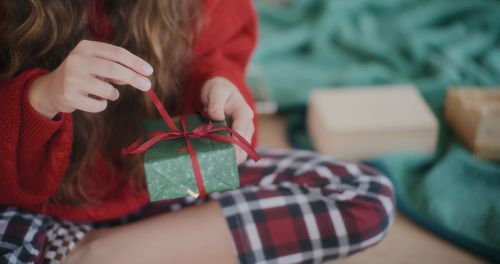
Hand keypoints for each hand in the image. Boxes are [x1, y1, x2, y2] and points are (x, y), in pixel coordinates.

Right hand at [28, 40, 153, 118]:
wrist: (52, 89)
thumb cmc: (83, 75)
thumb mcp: (98, 65)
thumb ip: (117, 69)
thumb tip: (140, 77)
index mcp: (86, 47)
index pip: (117, 53)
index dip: (135, 62)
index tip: (150, 71)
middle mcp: (77, 60)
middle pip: (114, 69)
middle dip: (134, 78)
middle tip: (148, 86)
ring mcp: (71, 78)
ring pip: (108, 90)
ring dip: (113, 94)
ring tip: (106, 92)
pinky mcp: (69, 96)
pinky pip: (99, 105)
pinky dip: (102, 105)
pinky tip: (92, 100)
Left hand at [201, 77, 254, 163]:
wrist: (219, 91)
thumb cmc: (218, 89)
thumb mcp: (216, 91)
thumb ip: (216, 103)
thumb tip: (217, 117)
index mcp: (244, 113)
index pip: (242, 131)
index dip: (235, 144)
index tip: (227, 154)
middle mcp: (247, 126)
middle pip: (244, 147)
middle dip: (232, 156)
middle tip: (216, 163)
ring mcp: (242, 134)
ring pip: (240, 152)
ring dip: (228, 158)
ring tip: (213, 163)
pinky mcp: (236, 139)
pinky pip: (233, 152)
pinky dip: (225, 156)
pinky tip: (213, 160)